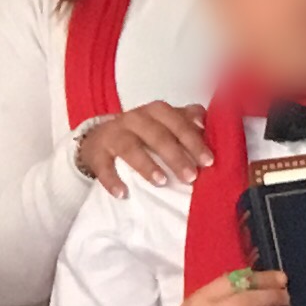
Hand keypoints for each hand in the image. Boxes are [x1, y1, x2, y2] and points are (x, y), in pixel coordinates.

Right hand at [76, 101, 212, 195]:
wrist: (100, 137)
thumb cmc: (142, 132)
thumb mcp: (165, 123)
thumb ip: (187, 121)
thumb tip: (206, 124)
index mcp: (156, 111)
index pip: (178, 122)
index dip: (193, 141)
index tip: (208, 161)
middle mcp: (135, 119)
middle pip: (157, 135)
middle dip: (176, 156)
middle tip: (191, 177)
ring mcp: (114, 134)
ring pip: (130, 147)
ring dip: (146, 165)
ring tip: (161, 182)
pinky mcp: (97, 152)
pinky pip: (103, 166)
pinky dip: (111, 179)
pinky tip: (122, 193)